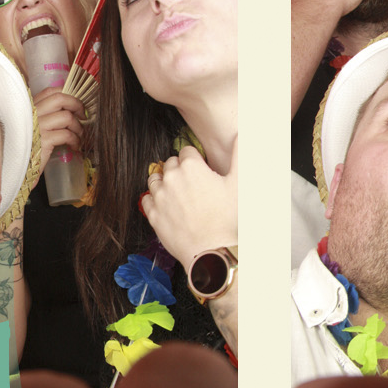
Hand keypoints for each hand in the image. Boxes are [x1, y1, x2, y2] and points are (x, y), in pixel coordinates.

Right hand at [33, 88, 85, 171]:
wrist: (18, 169)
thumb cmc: (30, 147)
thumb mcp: (35, 126)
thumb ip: (47, 114)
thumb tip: (72, 107)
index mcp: (29, 108)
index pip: (50, 91)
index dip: (68, 94)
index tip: (76, 104)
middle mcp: (31, 113)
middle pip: (60, 99)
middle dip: (77, 105)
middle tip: (83, 116)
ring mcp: (37, 126)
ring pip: (67, 117)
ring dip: (78, 127)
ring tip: (79, 136)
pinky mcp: (44, 141)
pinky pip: (67, 134)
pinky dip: (75, 140)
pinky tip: (74, 146)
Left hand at [140, 142, 237, 270]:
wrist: (212, 252)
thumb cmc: (227, 220)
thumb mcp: (239, 184)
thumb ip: (240, 154)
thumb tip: (240, 135)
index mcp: (191, 167)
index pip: (187, 151)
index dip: (196, 161)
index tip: (201, 172)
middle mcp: (171, 178)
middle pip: (170, 164)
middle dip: (180, 170)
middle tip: (193, 185)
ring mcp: (159, 197)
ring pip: (156, 179)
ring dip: (165, 182)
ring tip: (178, 194)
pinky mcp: (153, 215)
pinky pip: (146, 199)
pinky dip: (154, 200)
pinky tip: (167, 206)